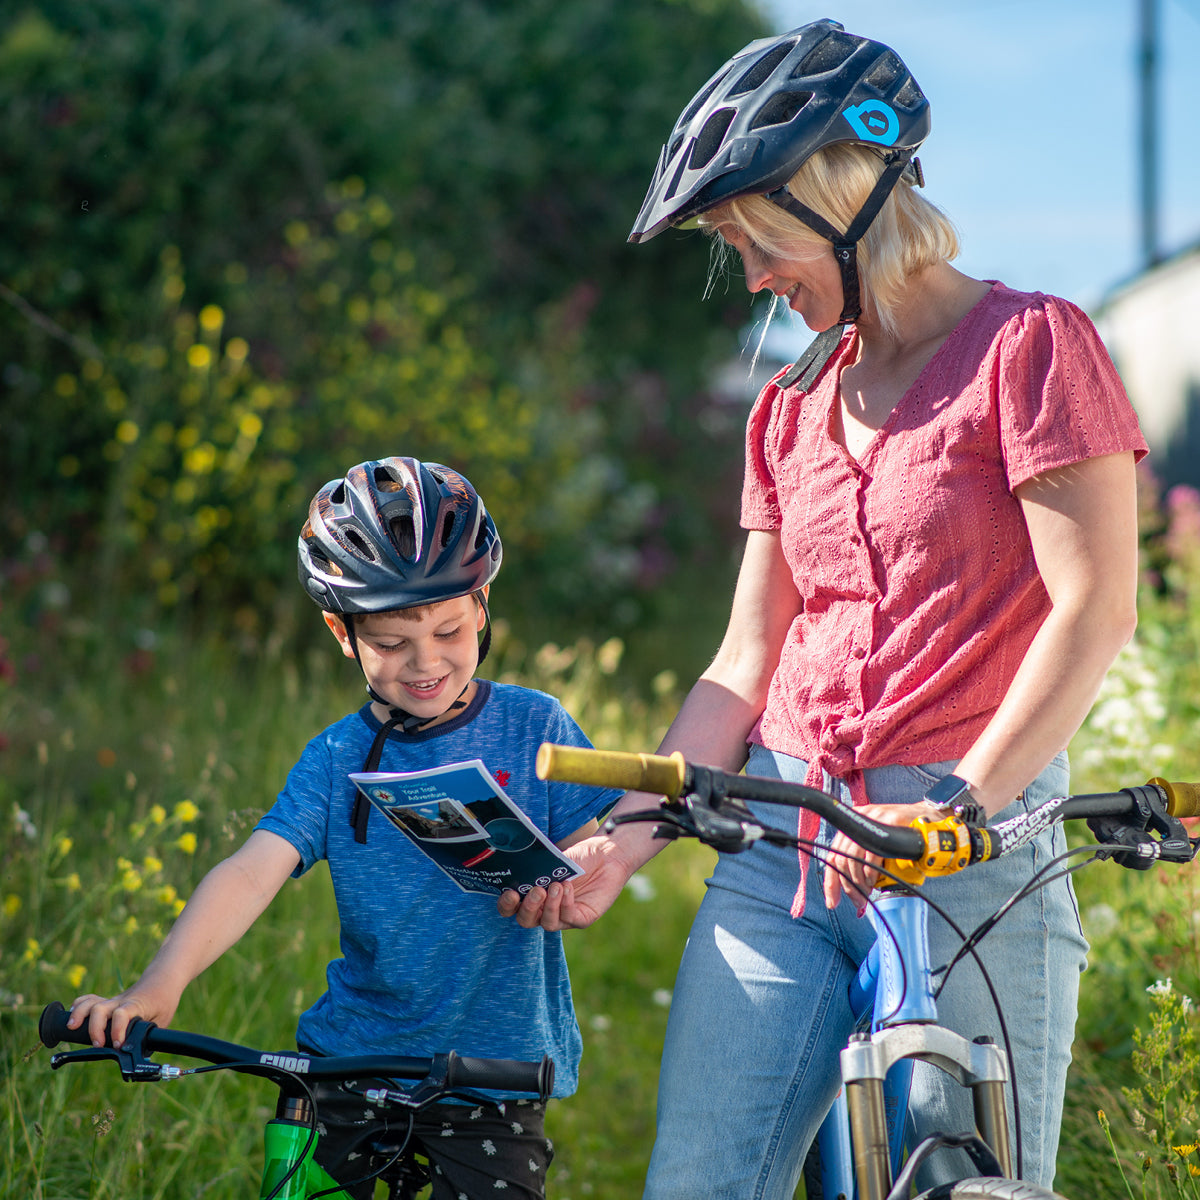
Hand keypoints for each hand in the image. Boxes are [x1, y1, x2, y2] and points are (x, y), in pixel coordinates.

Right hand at [66, 979, 180, 1048]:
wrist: (164, 979)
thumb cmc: (164, 1001)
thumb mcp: (162, 1021)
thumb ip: (148, 1038)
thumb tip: (138, 1059)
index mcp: (136, 1006)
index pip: (122, 1014)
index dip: (117, 1030)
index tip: (117, 1045)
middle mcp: (121, 1002)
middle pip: (101, 1008)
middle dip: (94, 1028)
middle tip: (98, 1044)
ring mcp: (113, 1001)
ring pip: (91, 1002)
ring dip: (79, 1014)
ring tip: (71, 1028)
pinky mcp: (108, 1002)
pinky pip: (89, 1000)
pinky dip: (78, 1007)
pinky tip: (72, 1018)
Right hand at [496, 834, 635, 930]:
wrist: (607, 854)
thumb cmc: (578, 858)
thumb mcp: (552, 862)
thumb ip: (535, 870)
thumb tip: (516, 868)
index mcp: (533, 896)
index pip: (512, 909)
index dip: (507, 905)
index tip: (511, 892)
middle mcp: (546, 909)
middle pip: (526, 921)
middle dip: (528, 907)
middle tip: (536, 891)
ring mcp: (563, 917)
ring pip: (547, 923)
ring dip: (549, 906)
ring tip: (556, 886)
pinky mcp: (582, 919)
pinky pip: (569, 918)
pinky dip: (566, 903)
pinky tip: (568, 887)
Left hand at [822, 801, 940, 911]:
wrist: (928, 818)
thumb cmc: (903, 837)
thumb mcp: (878, 847)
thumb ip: (863, 862)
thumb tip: (854, 891)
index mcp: (853, 824)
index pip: (832, 855)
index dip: (830, 882)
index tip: (833, 902)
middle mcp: (859, 818)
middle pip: (840, 858)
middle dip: (848, 885)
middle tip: (859, 899)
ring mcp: (872, 818)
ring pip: (852, 856)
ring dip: (859, 880)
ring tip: (868, 890)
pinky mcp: (887, 821)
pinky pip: (872, 852)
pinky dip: (871, 871)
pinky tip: (875, 880)